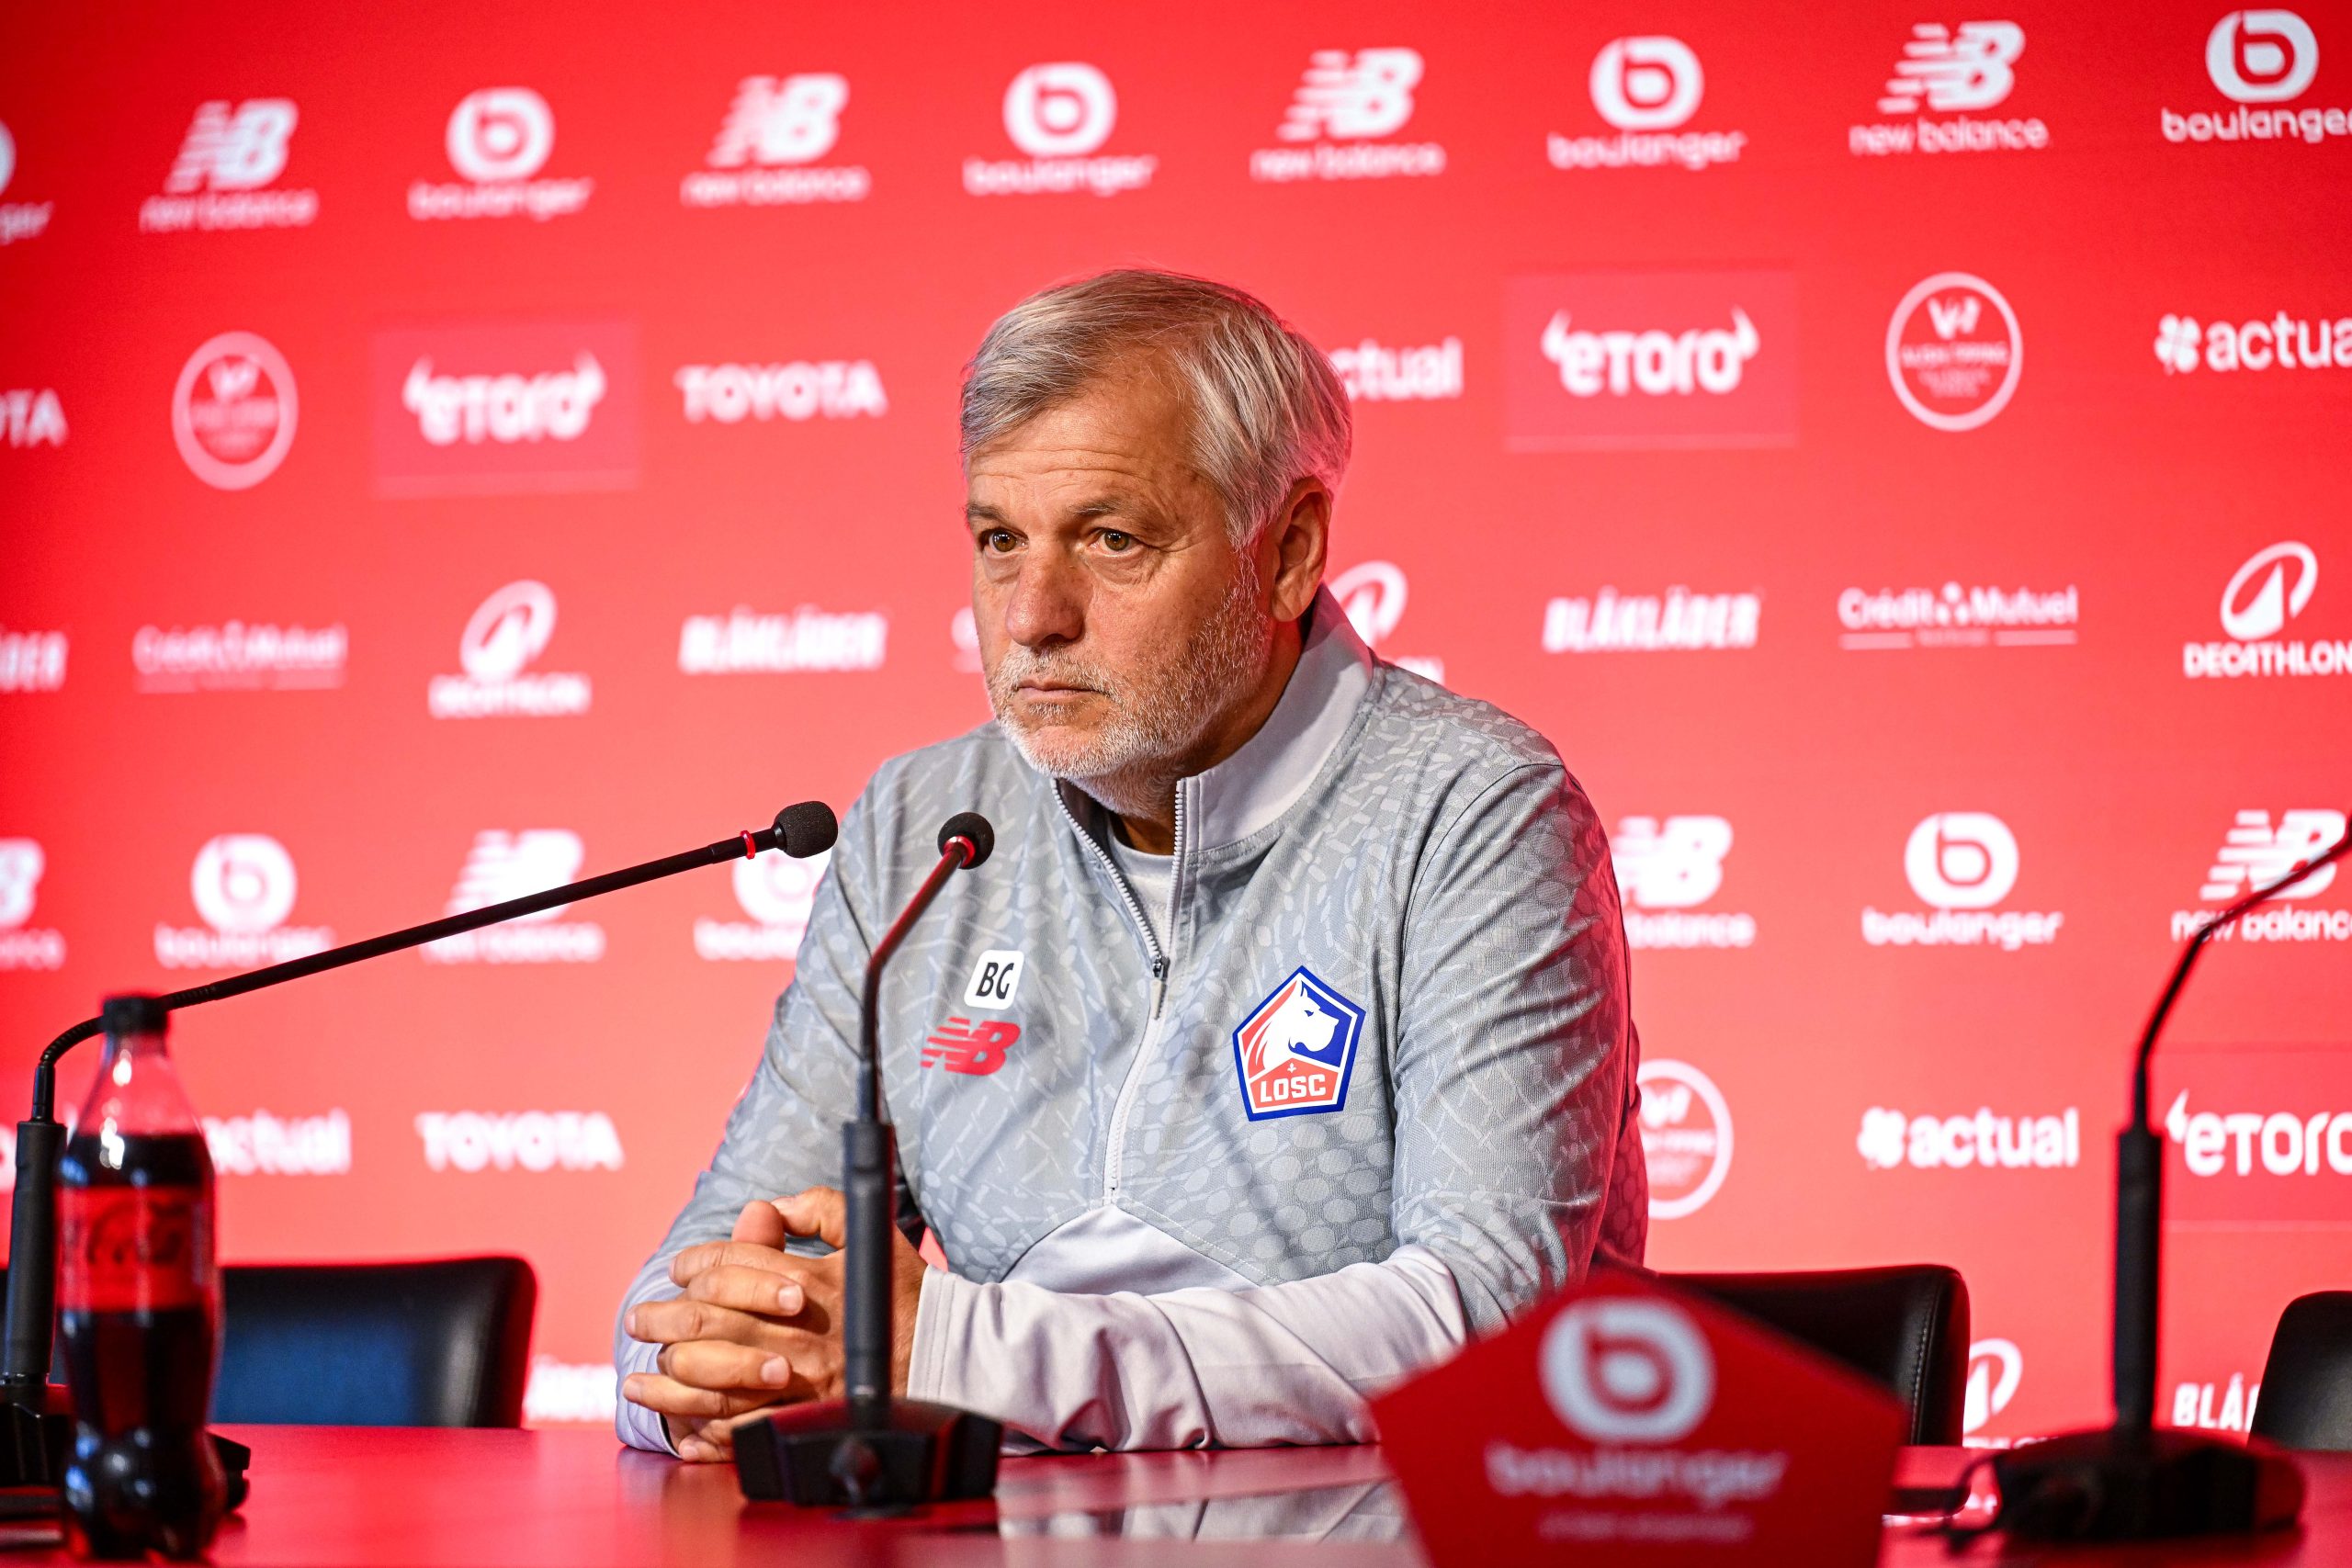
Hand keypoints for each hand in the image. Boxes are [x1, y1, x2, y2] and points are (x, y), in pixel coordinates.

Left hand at [620, 1187, 926, 1461]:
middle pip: (707, 1321)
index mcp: (807, 1280)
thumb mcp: (866, 1233)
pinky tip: (682, 1430)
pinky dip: (705, 1433)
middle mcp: (797, 1329)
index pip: (731, 1265)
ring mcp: (799, 1379)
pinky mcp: (805, 1417)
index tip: (678, 1269)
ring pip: (711, 1380)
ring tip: (639, 1382)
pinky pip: (742, 1429)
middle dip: (662, 1320)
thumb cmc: (904, 1291)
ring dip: (666, 1382)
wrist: (948, 1354)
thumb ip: (817, 1208)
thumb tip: (769, 1206)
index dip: (695, 1263)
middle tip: (638, 1321)